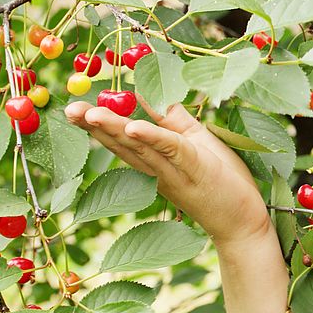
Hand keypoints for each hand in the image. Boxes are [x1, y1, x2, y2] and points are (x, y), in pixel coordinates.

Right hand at [64, 93, 269, 244]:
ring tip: (89, 114)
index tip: (75, 108)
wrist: (244, 220)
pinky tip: (134, 127)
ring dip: (114, 130)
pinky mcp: (196, 169)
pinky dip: (153, 138)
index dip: (99, 125)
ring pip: (140, 147)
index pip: (123, 139)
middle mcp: (158, 168)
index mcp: (156, 160)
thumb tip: (149, 92)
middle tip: (68, 109)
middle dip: (93, 127)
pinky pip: (172, 150)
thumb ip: (172, 119)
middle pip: (122, 144)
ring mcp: (175, 171)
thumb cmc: (221, 178)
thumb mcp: (195, 140)